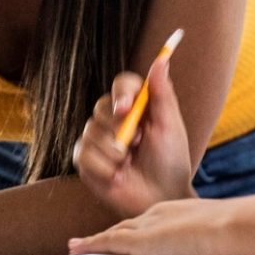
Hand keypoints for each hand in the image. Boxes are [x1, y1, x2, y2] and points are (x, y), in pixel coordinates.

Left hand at [68, 197, 239, 254]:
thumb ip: (218, 246)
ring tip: (75, 249)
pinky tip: (75, 251)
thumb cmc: (238, 235)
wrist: (235, 227)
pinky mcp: (141, 242)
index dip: (133, 230)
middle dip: (108, 235)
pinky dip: (90, 246)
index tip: (124, 237)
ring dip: (93, 242)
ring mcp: (148, 228)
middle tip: (88, 241)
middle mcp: (158, 215)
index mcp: (177, 212)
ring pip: (112, 235)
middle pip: (125, 227)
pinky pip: (107, 243)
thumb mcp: (223, 239)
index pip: (148, 223)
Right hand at [72, 55, 193, 216]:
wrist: (162, 197)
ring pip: (91, 132)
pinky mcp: (85, 161)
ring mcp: (96, 140)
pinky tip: (117, 175)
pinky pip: (83, 155)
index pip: (122, 83)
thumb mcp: (170, 125)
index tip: (126, 108)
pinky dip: (104, 168)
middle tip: (139, 143)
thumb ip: (162, 92)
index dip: (121, 92)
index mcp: (135, 105)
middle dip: (120, 128)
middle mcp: (112, 119)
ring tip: (130, 163)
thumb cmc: (170, 161)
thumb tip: (163, 57)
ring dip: (115, 152)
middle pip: (101, 106)